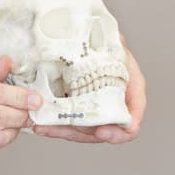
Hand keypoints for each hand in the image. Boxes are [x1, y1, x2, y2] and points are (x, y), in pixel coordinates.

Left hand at [31, 47, 146, 144]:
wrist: (85, 41)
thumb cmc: (104, 41)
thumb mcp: (113, 40)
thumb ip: (115, 44)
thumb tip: (115, 42)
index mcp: (131, 88)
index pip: (133, 115)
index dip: (121, 130)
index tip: (103, 131)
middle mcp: (116, 103)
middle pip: (107, 129)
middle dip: (86, 133)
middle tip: (70, 129)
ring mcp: (96, 110)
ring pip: (84, 131)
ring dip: (65, 132)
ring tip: (46, 128)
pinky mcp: (78, 112)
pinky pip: (68, 125)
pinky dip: (55, 127)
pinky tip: (41, 126)